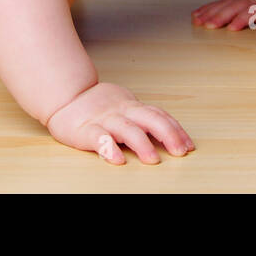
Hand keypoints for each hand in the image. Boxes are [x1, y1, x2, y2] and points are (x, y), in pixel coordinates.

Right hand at [43, 82, 194, 164]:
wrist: (66, 96)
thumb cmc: (98, 106)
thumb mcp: (125, 108)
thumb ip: (143, 118)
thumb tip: (170, 133)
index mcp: (133, 107)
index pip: (160, 116)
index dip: (176, 129)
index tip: (189, 145)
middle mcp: (122, 112)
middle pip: (151, 120)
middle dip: (169, 135)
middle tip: (181, 152)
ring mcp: (104, 120)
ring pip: (127, 129)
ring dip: (143, 144)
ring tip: (154, 160)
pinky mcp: (85, 130)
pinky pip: (98, 139)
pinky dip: (108, 148)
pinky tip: (117, 160)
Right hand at [191, 0, 255, 29]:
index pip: (252, 12)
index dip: (242, 19)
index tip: (232, 27)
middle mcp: (250, 0)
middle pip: (234, 8)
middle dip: (221, 17)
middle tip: (210, 25)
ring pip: (223, 5)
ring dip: (210, 13)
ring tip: (199, 22)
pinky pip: (219, 3)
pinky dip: (207, 9)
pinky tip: (197, 15)